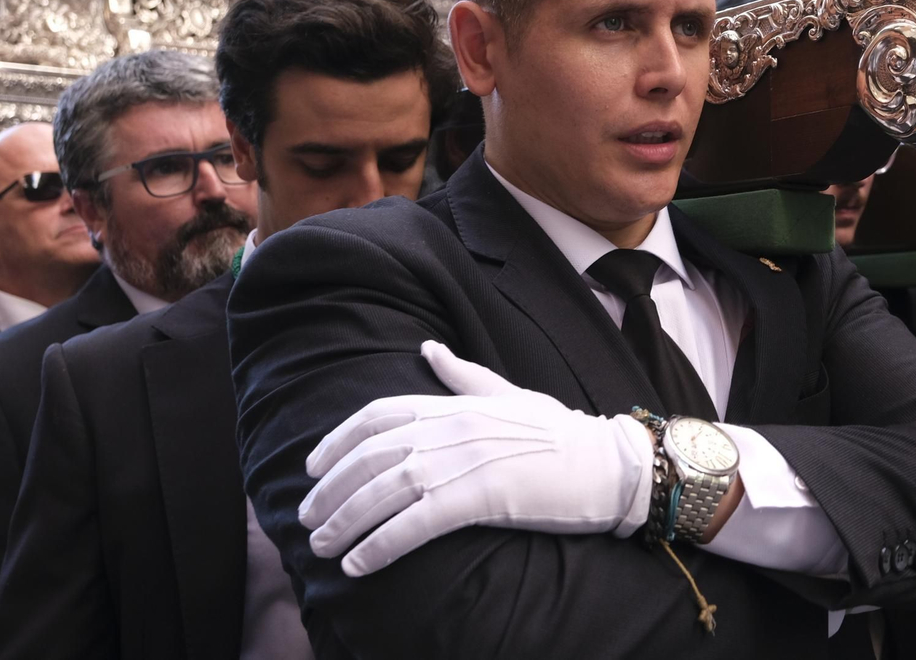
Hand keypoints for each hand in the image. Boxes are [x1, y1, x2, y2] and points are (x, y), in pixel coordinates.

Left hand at [298, 341, 654, 576]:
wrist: (607, 463)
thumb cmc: (561, 434)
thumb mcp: (509, 395)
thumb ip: (464, 377)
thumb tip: (427, 350)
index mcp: (455, 404)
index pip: (378, 415)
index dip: (337, 441)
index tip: (312, 467)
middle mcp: (451, 428)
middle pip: (369, 456)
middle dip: (330, 489)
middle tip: (307, 518)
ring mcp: (463, 462)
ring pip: (382, 492)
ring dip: (344, 523)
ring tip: (322, 547)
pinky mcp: (480, 497)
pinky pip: (414, 525)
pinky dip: (379, 546)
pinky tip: (358, 565)